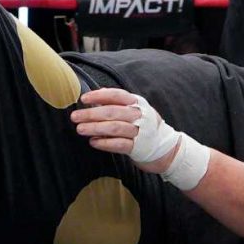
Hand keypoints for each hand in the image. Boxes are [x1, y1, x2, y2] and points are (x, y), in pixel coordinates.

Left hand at [72, 87, 208, 187]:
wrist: (168, 149)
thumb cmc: (146, 127)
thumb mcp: (136, 110)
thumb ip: (118, 103)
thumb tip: (96, 94)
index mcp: (137, 103)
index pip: (117, 95)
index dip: (99, 96)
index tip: (84, 99)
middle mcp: (140, 115)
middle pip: (113, 112)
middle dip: (92, 114)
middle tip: (75, 117)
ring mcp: (140, 132)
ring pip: (114, 128)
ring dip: (95, 128)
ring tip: (80, 129)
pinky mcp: (139, 148)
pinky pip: (119, 144)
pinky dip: (105, 143)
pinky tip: (93, 142)